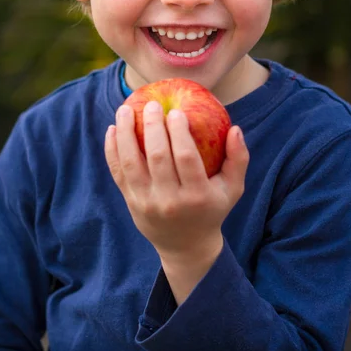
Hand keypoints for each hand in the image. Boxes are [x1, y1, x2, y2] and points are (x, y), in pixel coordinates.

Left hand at [105, 100, 248, 264]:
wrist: (185, 246)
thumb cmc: (212, 208)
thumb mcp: (232, 189)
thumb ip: (238, 159)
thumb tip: (235, 128)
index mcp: (197, 196)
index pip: (185, 158)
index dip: (179, 132)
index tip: (176, 111)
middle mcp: (169, 201)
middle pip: (157, 157)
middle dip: (152, 126)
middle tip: (151, 104)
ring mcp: (146, 202)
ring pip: (131, 163)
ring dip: (125, 133)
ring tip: (125, 109)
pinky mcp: (130, 202)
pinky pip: (117, 172)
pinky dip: (112, 150)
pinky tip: (112, 129)